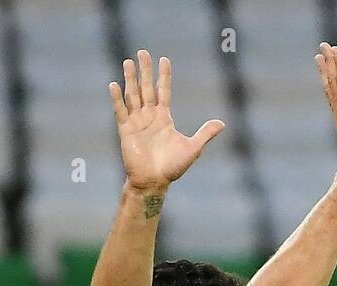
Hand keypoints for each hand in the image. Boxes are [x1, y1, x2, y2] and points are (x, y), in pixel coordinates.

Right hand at [110, 50, 224, 192]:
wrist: (154, 182)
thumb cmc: (173, 168)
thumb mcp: (193, 148)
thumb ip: (205, 133)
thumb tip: (222, 123)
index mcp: (164, 118)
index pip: (164, 91)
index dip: (164, 76)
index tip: (164, 59)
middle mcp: (149, 117)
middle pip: (147, 88)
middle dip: (145, 71)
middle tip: (142, 52)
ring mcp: (137, 123)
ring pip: (133, 95)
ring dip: (130, 79)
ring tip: (127, 62)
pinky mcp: (126, 131)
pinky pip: (121, 111)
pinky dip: (117, 99)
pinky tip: (114, 85)